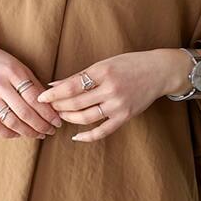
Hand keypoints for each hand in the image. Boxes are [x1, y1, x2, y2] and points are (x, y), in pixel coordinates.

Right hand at [0, 35, 62, 139]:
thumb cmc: (1, 63)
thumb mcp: (20, 67)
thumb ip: (34, 84)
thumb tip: (51, 104)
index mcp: (14, 73)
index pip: (35, 98)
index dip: (48, 113)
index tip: (58, 121)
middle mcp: (0, 85)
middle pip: (25, 112)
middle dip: (41, 125)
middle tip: (52, 130)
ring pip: (11, 122)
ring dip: (29, 132)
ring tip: (39, 134)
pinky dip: (9, 134)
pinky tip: (19, 134)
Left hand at [36, 50, 178, 141]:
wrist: (159, 71)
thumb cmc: (130, 64)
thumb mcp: (105, 64)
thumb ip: (81, 75)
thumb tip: (55, 84)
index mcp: (103, 71)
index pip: (71, 85)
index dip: (53, 93)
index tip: (41, 97)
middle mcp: (110, 88)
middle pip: (75, 103)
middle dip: (58, 106)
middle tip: (48, 107)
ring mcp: (118, 104)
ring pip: (85, 117)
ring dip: (68, 118)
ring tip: (60, 116)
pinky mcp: (125, 116)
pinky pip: (102, 131)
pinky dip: (87, 136)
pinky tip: (76, 136)